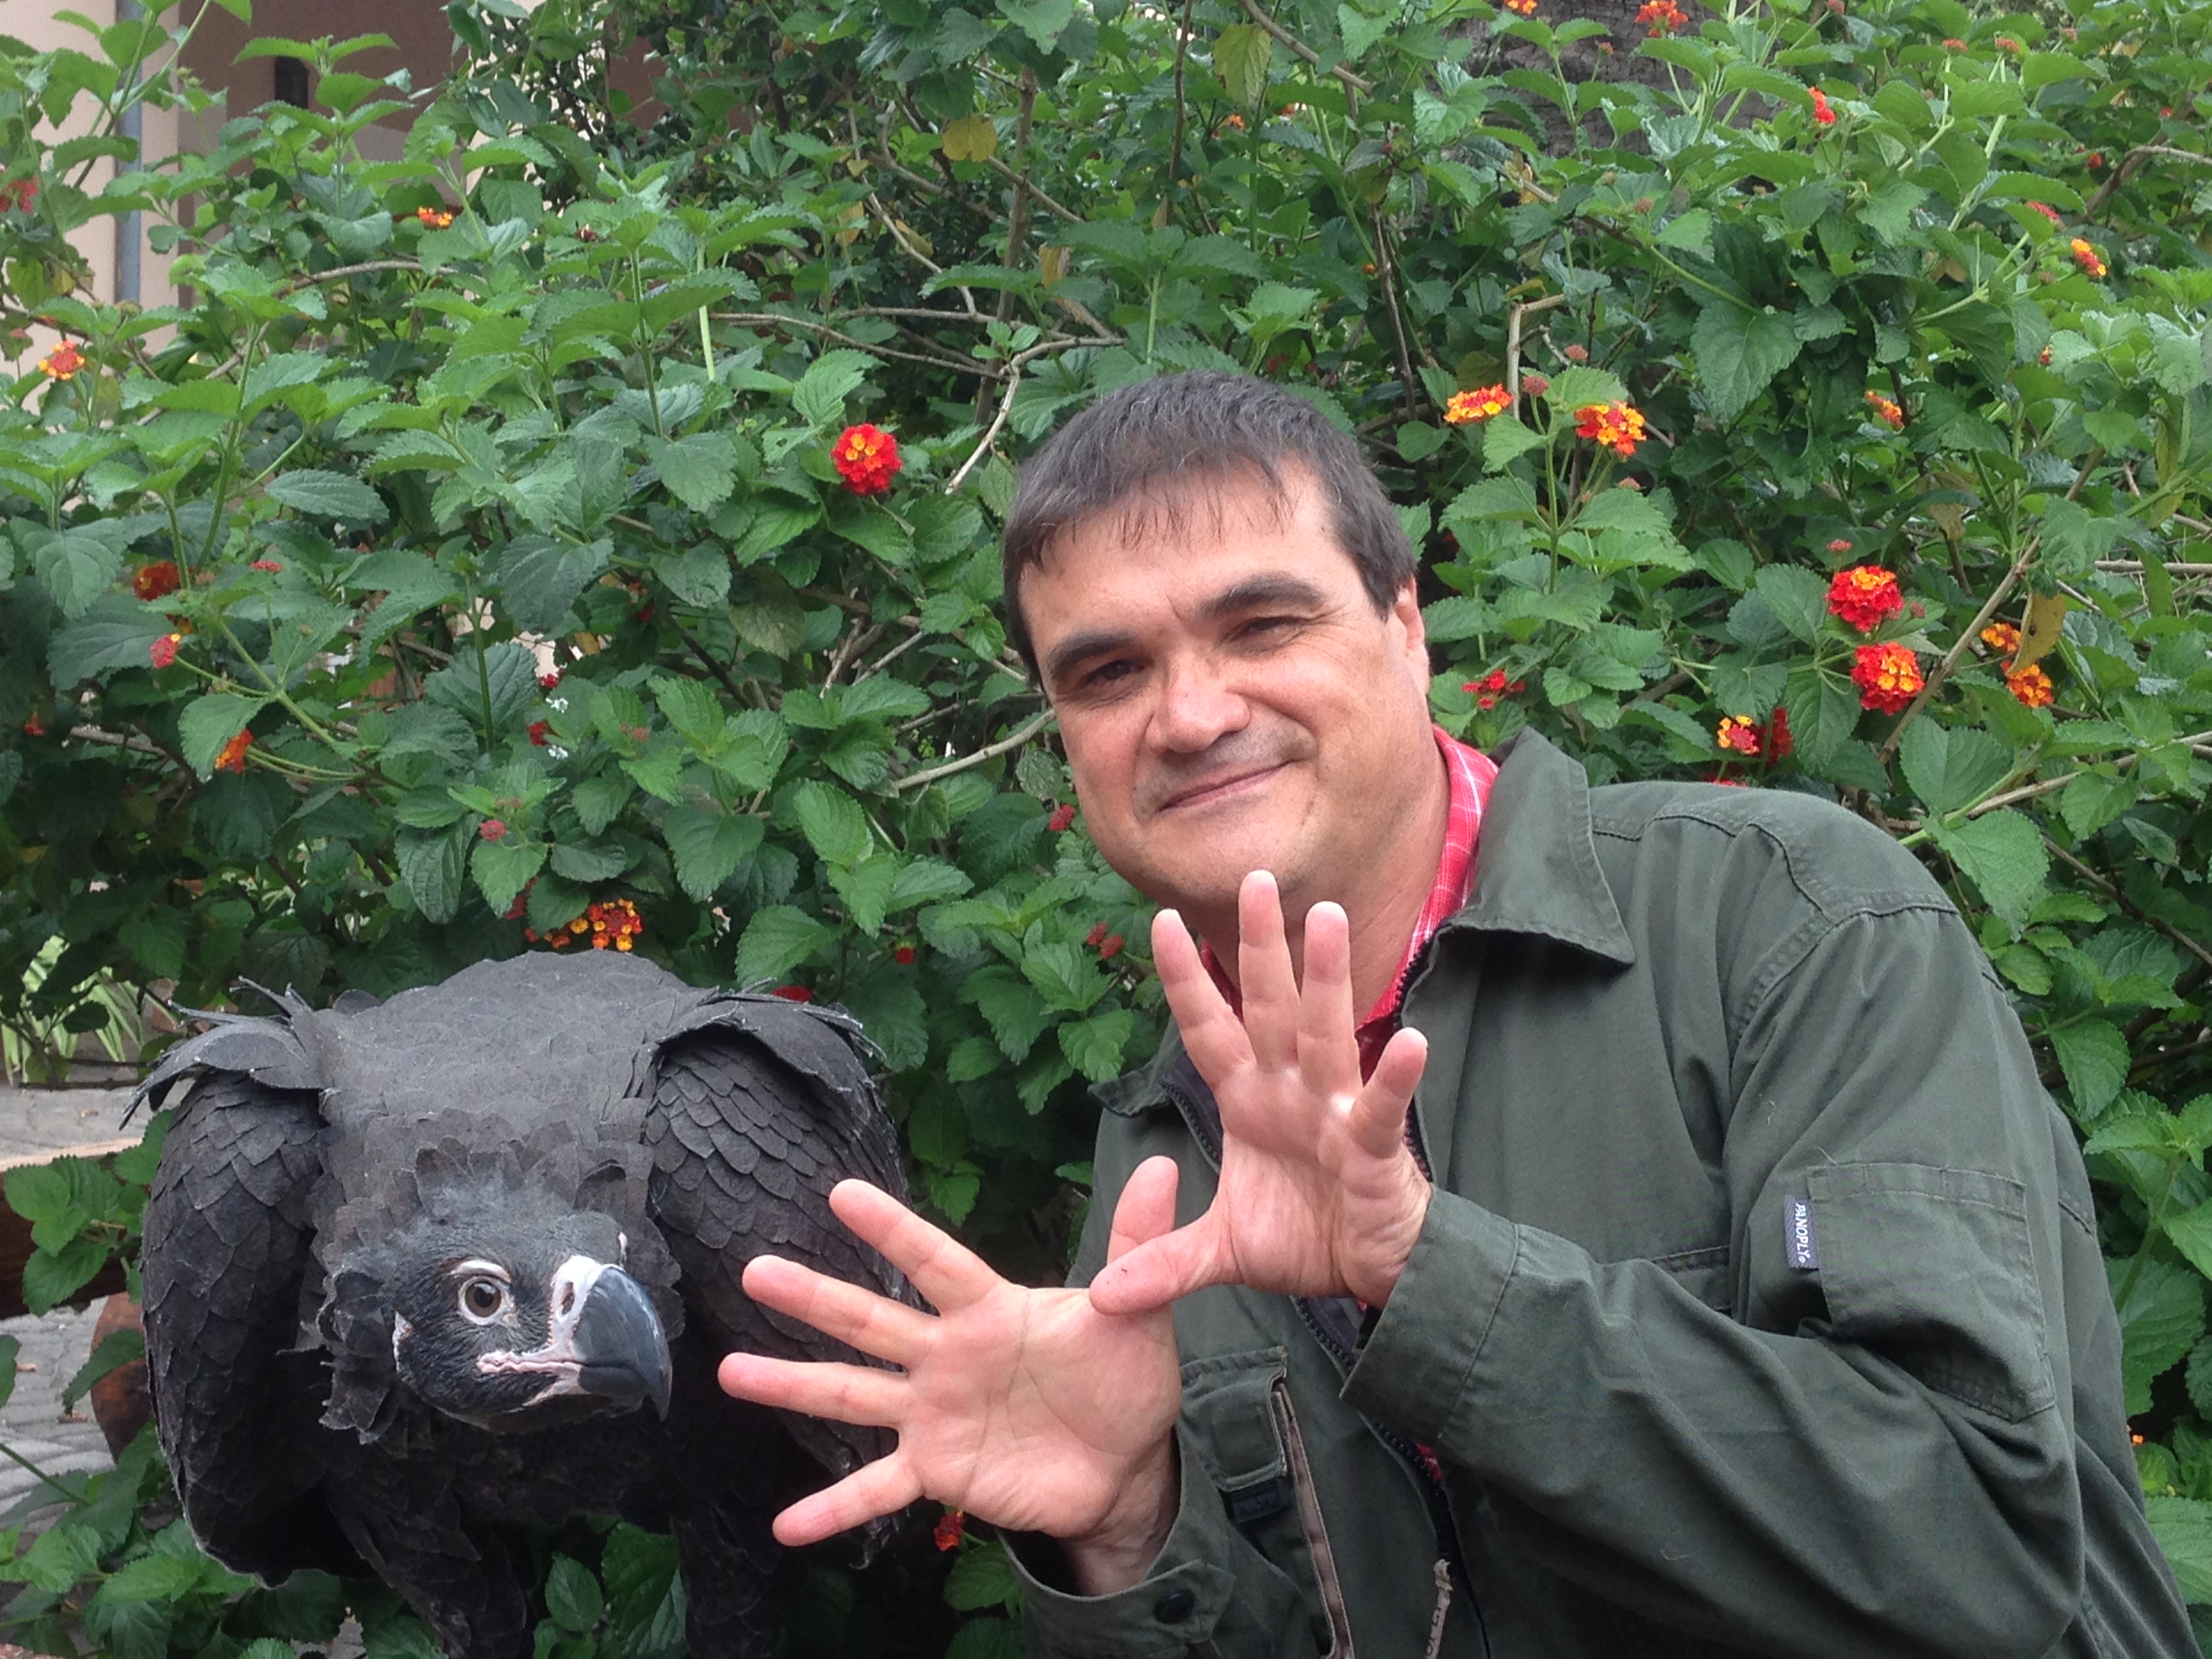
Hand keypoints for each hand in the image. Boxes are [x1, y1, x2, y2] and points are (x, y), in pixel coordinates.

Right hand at [717, 1163, 1185, 1589]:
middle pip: (872, 1320)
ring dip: (792, 1385)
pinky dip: (831, 1509)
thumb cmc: (1123, 1376)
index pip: (937, 1261)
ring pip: (852, 1395)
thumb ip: (1136, 1244)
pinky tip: (784, 1527)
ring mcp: (933, 1413)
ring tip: (731, 1371)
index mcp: (989, 1310)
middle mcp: (946, 1356)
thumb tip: (1166, 1166)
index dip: (893, 1231)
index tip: (842, 1192)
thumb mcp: (1135, 1314)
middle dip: (814, 1296)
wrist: (1127, 1463)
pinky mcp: (937, 1470)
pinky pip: (875, 1490)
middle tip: (754, 1268)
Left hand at [1088, 870, 1431, 1315]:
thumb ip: (1164, 1263)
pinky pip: (1384, 1106)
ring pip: (1327, 1034)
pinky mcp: (1375, 1147)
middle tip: (1256, 878)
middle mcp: (1291, 1091)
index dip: (1184, 978)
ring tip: (1325, 919)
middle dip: (1260, 945)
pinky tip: (1409, 1041)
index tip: (1157, 920)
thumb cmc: (1307, 1239)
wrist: (1374, 1275)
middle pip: (1270, 1006)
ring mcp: (1336, 1112)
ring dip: (1326, 979)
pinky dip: (1396, 1076)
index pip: (1209, 1028)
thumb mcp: (1222, 1253)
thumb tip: (1102, 1297)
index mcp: (1249, 1100)